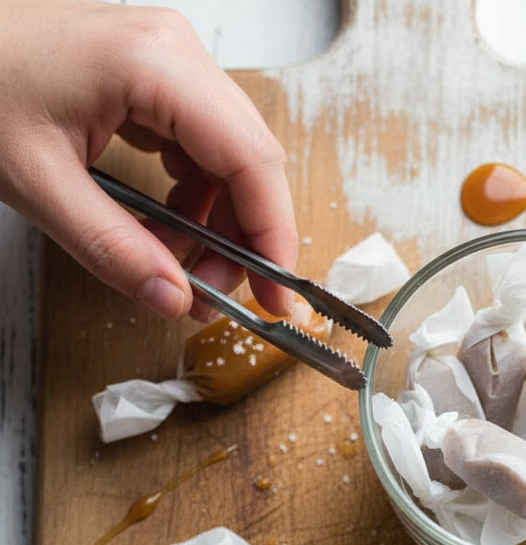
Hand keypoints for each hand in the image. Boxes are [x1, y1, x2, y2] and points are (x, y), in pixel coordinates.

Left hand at [0, 0, 297, 318]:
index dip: (272, 236)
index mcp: (155, 64)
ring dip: (215, 224)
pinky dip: (190, 200)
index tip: (275, 294)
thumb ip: (110, 247)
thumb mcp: (37, 181)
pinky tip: (161, 231)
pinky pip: (196, 148)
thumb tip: (171, 296)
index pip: (250, 160)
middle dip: (243, 238)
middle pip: (249, 160)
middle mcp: (174, 53)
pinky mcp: (151, 79)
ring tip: (178, 268)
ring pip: (227, 159)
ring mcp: (166, 62)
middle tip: (215, 295)